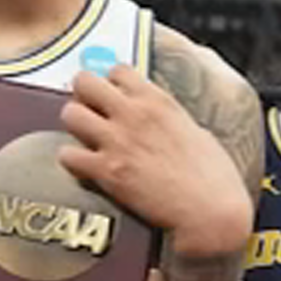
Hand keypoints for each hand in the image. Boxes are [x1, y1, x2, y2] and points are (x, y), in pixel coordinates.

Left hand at [58, 66, 253, 258]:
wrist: (210, 211)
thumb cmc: (213, 176)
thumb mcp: (195, 130)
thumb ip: (166, 118)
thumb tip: (155, 119)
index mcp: (158, 100)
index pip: (118, 70)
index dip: (111, 84)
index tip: (114, 97)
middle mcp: (133, 114)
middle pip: (84, 82)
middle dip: (83, 96)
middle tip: (90, 112)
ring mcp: (117, 141)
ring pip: (69, 114)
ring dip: (74, 126)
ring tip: (85, 139)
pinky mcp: (107, 172)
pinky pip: (67, 155)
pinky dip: (72, 161)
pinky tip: (84, 167)